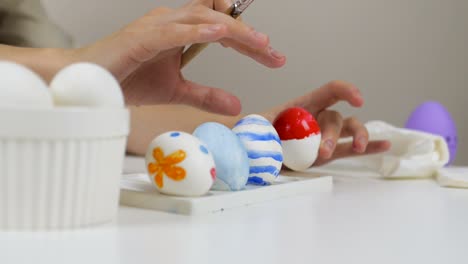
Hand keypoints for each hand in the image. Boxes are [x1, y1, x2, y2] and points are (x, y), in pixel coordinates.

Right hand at [75, 0, 285, 114]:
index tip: (273, 57)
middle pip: (217, 19)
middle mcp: (170, 21)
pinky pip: (173, 30)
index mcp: (179, 30)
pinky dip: (196, 30)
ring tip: (258, 43)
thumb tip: (236, 103)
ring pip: (201, 18)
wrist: (87, 83)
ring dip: (232, 30)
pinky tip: (219, 33)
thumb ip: (205, 94)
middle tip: (274, 54)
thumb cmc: (126, 79)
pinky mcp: (140, 37)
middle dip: (248, 36)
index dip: (248, 41)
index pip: (221, 28)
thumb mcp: (176, 91)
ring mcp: (155, 26)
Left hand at [263, 81, 390, 165]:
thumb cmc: (256, 133)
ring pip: (350, 130)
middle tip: (322, 151)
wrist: (255, 151)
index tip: (357, 99)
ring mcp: (326, 135)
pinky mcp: (329, 153)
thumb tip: (266, 133)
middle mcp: (320, 117)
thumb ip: (263, 126)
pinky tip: (385, 145)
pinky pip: (350, 149)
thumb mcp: (258, 125)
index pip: (331, 91)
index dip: (346, 91)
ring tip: (357, 148)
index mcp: (305, 104)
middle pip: (337, 118)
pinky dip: (368, 147)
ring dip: (357, 138)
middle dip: (332, 134)